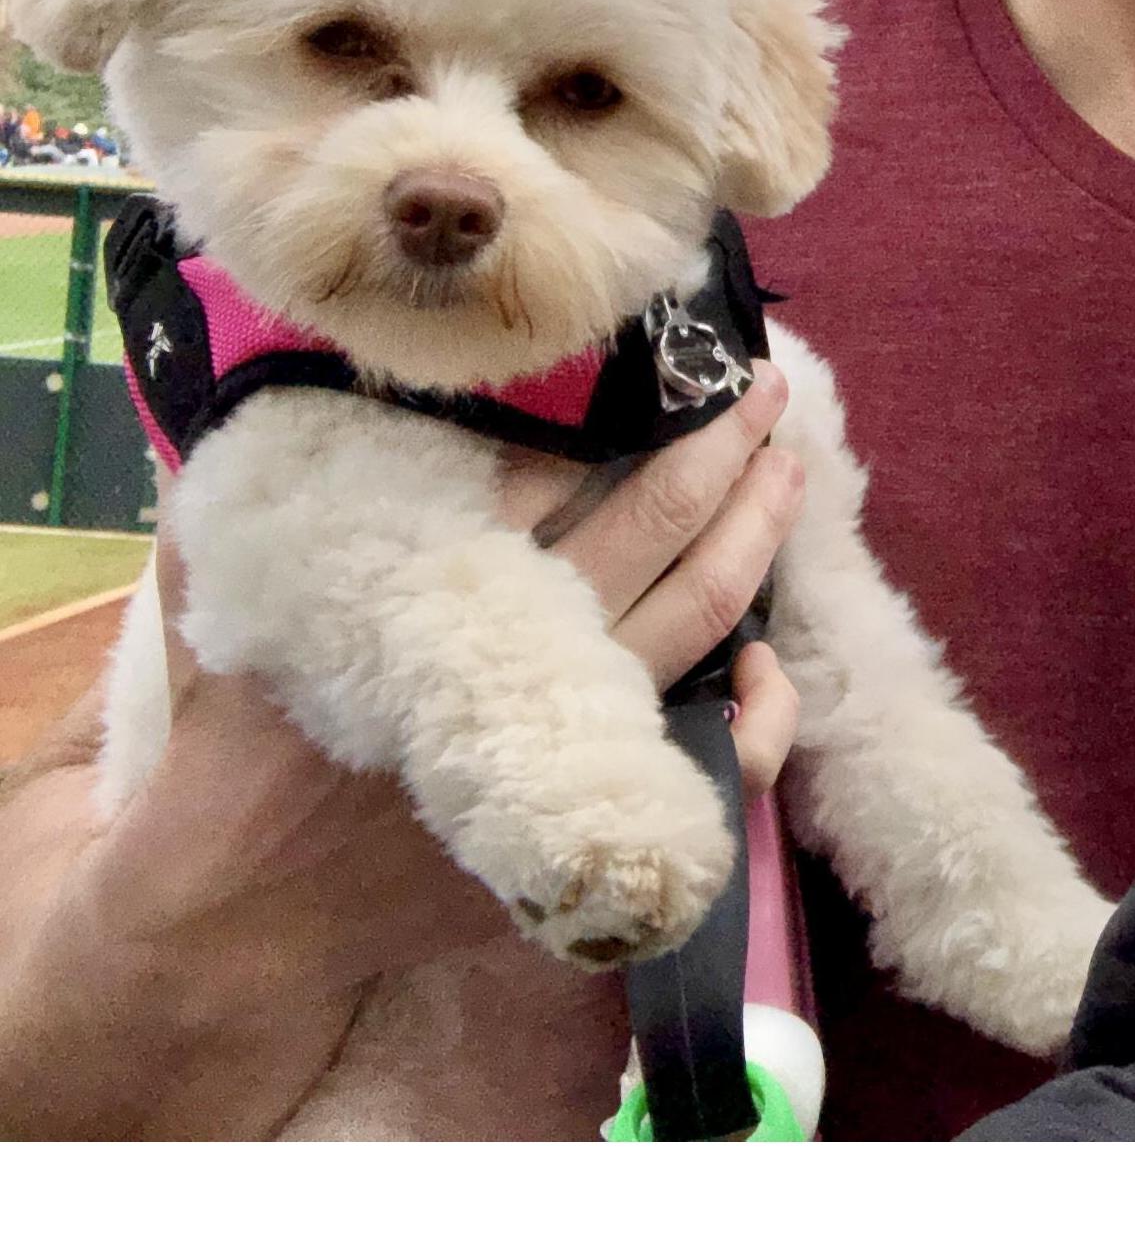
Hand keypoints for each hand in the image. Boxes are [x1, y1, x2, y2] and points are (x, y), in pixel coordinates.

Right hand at [1, 366, 805, 1135]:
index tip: (667, 353)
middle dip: (718, 444)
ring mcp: (572, 732)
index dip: (621, 404)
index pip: (555, 468)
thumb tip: (277, 395)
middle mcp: (523, 650)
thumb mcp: (225, 597)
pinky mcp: (594, 808)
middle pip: (653, 522)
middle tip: (763, 389)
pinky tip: (768, 656)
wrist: (245, 905)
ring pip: (699, 614)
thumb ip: (245, 495)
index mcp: (438, 581)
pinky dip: (764, 710)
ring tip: (784, 465)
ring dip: (754, 530)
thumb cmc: (241, 739)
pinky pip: (723, 765)